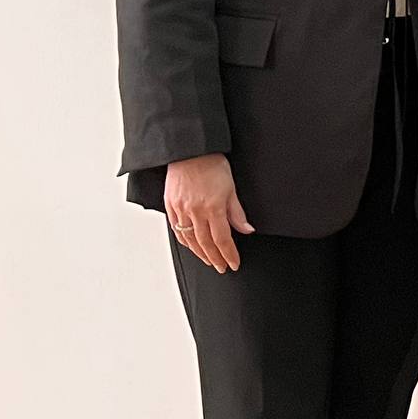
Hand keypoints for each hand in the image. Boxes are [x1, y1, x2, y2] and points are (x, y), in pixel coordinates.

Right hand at [164, 153, 251, 273]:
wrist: (189, 151)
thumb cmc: (212, 165)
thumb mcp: (231, 188)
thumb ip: (237, 212)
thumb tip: (247, 230)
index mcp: (212, 208)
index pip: (222, 239)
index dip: (228, 254)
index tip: (234, 264)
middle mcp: (194, 212)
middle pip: (205, 243)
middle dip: (215, 258)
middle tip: (222, 267)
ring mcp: (180, 209)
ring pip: (190, 239)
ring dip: (200, 253)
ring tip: (209, 261)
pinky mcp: (170, 206)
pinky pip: (177, 229)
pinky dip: (185, 241)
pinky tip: (192, 246)